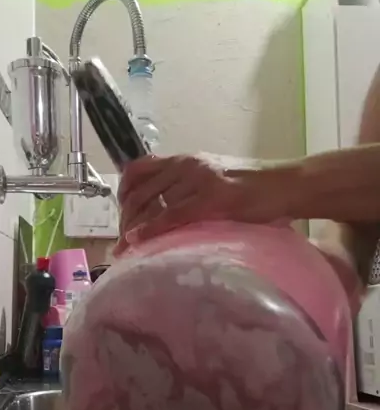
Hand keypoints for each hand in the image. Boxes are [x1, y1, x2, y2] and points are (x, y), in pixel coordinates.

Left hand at [114, 153, 299, 254]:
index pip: (138, 170)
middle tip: (121, 241)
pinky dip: (151, 229)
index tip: (122, 216)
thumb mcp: (214, 178)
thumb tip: (166, 209)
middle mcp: (186, 165)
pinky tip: (138, 240)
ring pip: (151, 203)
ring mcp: (199, 179)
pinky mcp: (213, 198)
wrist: (288, 184)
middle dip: (124, 218)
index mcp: (185, 160)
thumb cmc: (255, 187)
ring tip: (124, 248)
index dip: (123, 194)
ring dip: (132, 227)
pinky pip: (172, 214)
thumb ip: (189, 187)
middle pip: (139, 190)